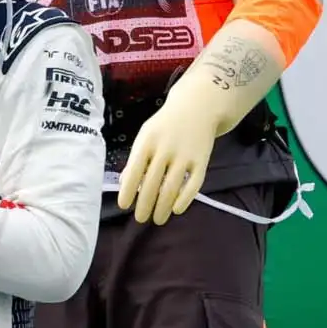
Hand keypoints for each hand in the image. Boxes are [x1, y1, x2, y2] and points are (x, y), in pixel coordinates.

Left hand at [116, 90, 218, 225]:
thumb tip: (124, 184)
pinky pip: (193, 185)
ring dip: (162, 208)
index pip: (134, 171)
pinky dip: (184, 200)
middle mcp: (165, 150)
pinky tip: (176, 210)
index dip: (127, 191)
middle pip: (152, 184)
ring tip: (157, 219)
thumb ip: (136, 159)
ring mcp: (185, 156)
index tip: (124, 206)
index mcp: (147, 142)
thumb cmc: (165, 125)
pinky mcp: (202, 161)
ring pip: (171, 188)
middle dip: (144, 205)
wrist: (197, 107)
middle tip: (140, 219)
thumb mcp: (145, 136)